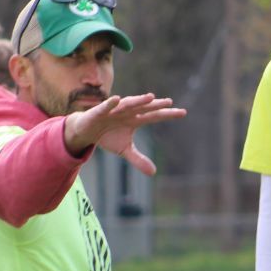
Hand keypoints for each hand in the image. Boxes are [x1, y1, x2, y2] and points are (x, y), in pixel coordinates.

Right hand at [63, 93, 186, 173]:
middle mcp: (128, 112)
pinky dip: (111, 103)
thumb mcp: (124, 150)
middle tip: (169, 103)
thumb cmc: (108, 136)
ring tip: (150, 97)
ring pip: (128, 104)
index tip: (183, 113)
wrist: (86, 131)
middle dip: (156, 105)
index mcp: (135, 120)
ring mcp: (114, 110)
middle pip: (145, 108)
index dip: (168, 115)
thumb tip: (153, 173)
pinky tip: (116, 99)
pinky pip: (106, 106)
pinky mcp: (100, 111)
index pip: (155, 116)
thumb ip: (138, 159)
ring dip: (138, 101)